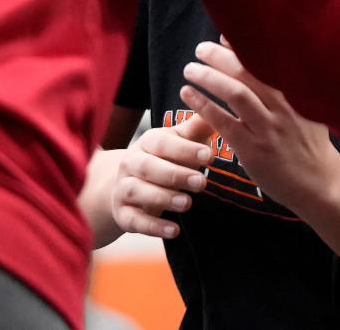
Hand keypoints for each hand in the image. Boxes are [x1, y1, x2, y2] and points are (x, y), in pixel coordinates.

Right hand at [111, 114, 213, 238]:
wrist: (126, 185)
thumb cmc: (163, 159)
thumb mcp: (177, 142)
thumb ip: (196, 129)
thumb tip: (216, 110)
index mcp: (146, 142)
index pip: (162, 143)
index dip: (185, 149)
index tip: (209, 155)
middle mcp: (130, 163)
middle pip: (148, 167)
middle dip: (176, 174)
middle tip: (202, 182)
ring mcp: (123, 188)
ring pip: (137, 191)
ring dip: (162, 198)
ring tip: (187, 203)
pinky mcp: (123, 214)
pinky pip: (134, 220)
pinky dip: (153, 226)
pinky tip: (174, 230)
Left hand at [179, 38, 336, 211]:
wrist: (320, 183)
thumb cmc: (309, 142)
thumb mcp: (306, 108)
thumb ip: (284, 85)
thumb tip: (256, 53)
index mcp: (295, 93)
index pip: (265, 62)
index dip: (241, 46)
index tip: (222, 35)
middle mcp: (283, 107)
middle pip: (246, 73)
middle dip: (219, 57)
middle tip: (200, 49)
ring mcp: (268, 129)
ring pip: (235, 94)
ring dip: (208, 77)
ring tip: (190, 69)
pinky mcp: (253, 150)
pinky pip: (224, 123)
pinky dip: (203, 105)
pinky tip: (189, 94)